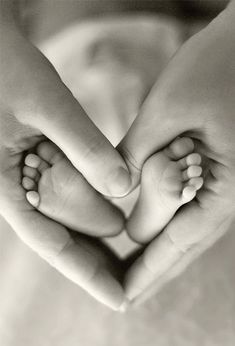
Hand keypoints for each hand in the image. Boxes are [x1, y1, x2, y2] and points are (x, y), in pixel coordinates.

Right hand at [0, 11, 131, 308]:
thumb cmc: (8, 70)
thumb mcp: (48, 106)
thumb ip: (85, 147)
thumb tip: (123, 190)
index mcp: (5, 184)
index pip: (50, 241)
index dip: (86, 272)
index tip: (120, 298)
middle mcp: (16, 189)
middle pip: (60, 238)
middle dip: (96, 263)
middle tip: (134, 283)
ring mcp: (27, 179)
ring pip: (65, 220)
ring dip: (96, 241)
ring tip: (130, 260)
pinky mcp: (40, 165)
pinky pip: (67, 196)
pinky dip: (92, 211)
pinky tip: (113, 220)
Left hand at [120, 3, 234, 301]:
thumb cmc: (217, 66)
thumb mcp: (169, 109)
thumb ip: (140, 156)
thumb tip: (120, 199)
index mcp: (225, 186)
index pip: (179, 242)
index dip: (149, 270)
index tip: (123, 296)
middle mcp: (227, 192)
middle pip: (184, 244)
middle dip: (150, 267)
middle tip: (120, 291)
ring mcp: (223, 181)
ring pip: (185, 227)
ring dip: (156, 248)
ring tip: (128, 269)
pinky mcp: (215, 168)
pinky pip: (188, 204)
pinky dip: (164, 220)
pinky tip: (147, 228)